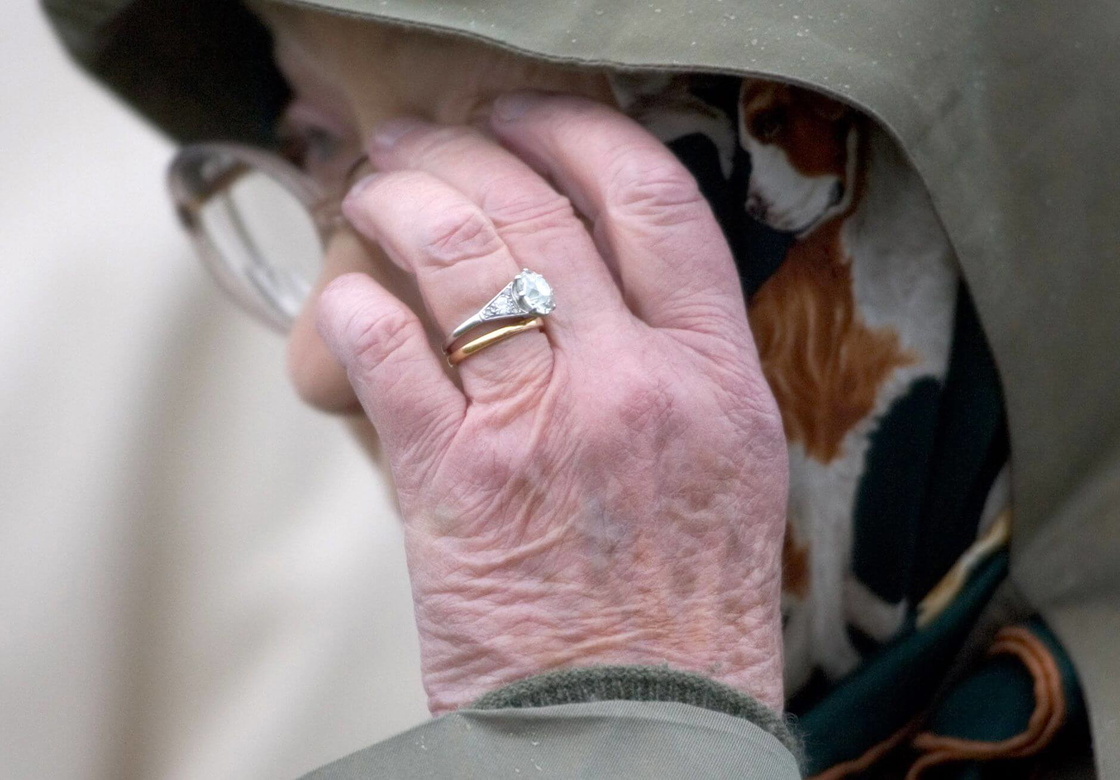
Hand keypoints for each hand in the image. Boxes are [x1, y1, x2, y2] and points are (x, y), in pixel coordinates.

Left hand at [318, 93, 787, 713]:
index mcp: (719, 375)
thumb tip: (577, 277)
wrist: (638, 727)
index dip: (580, 132)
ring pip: (457, 252)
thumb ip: (669, 364)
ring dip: (398, 203)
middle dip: (464, 150)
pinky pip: (386, 351)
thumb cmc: (678, 607)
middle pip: (540, 205)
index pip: (657, 198)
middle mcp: (639, 383)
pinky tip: (345, 303)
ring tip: (374, 191)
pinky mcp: (459, 483)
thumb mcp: (723, 465)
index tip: (529, 118)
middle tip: (421, 146)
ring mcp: (548, 426)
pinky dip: (351, 309)